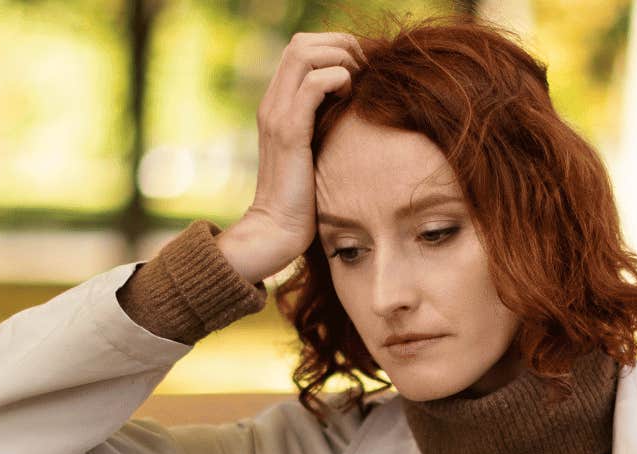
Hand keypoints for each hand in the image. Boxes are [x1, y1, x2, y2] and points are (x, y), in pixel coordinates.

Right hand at [217, 30, 366, 283]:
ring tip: (357, 82)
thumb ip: (325, 124)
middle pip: (301, 42)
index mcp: (277, 103)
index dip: (334, 46)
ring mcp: (277, 115)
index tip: (361, 68)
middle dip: (340, 46)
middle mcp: (272, 103)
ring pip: (304, 53)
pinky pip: (312, 85)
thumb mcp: (316, 150)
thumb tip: (357, 104)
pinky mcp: (289, 133)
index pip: (300, 47)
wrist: (277, 229)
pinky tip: (349, 97)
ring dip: (339, 59)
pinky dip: (336, 79)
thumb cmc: (304, 198)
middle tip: (364, 71)